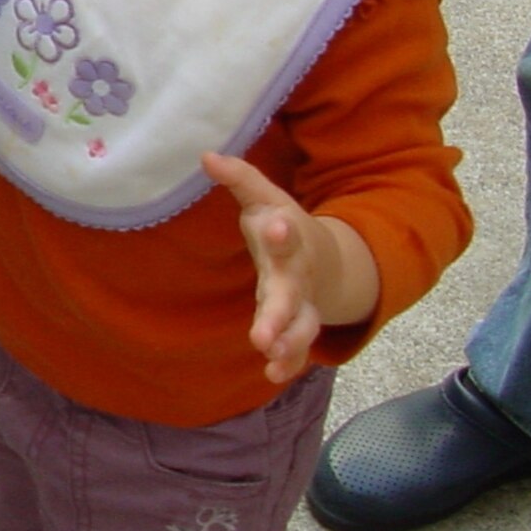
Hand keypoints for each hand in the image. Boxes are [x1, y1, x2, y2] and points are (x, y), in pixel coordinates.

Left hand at [203, 152, 376, 383]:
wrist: (325, 258)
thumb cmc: (280, 225)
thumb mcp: (263, 199)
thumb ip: (240, 178)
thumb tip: (206, 155)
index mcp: (288, 239)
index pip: (284, 233)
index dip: (279, 231)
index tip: (275, 225)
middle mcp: (298, 274)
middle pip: (291, 295)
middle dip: (278, 314)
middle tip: (262, 335)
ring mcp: (301, 303)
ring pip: (301, 326)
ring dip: (288, 343)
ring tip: (268, 355)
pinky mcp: (296, 325)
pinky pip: (296, 348)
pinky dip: (288, 362)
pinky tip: (272, 376)